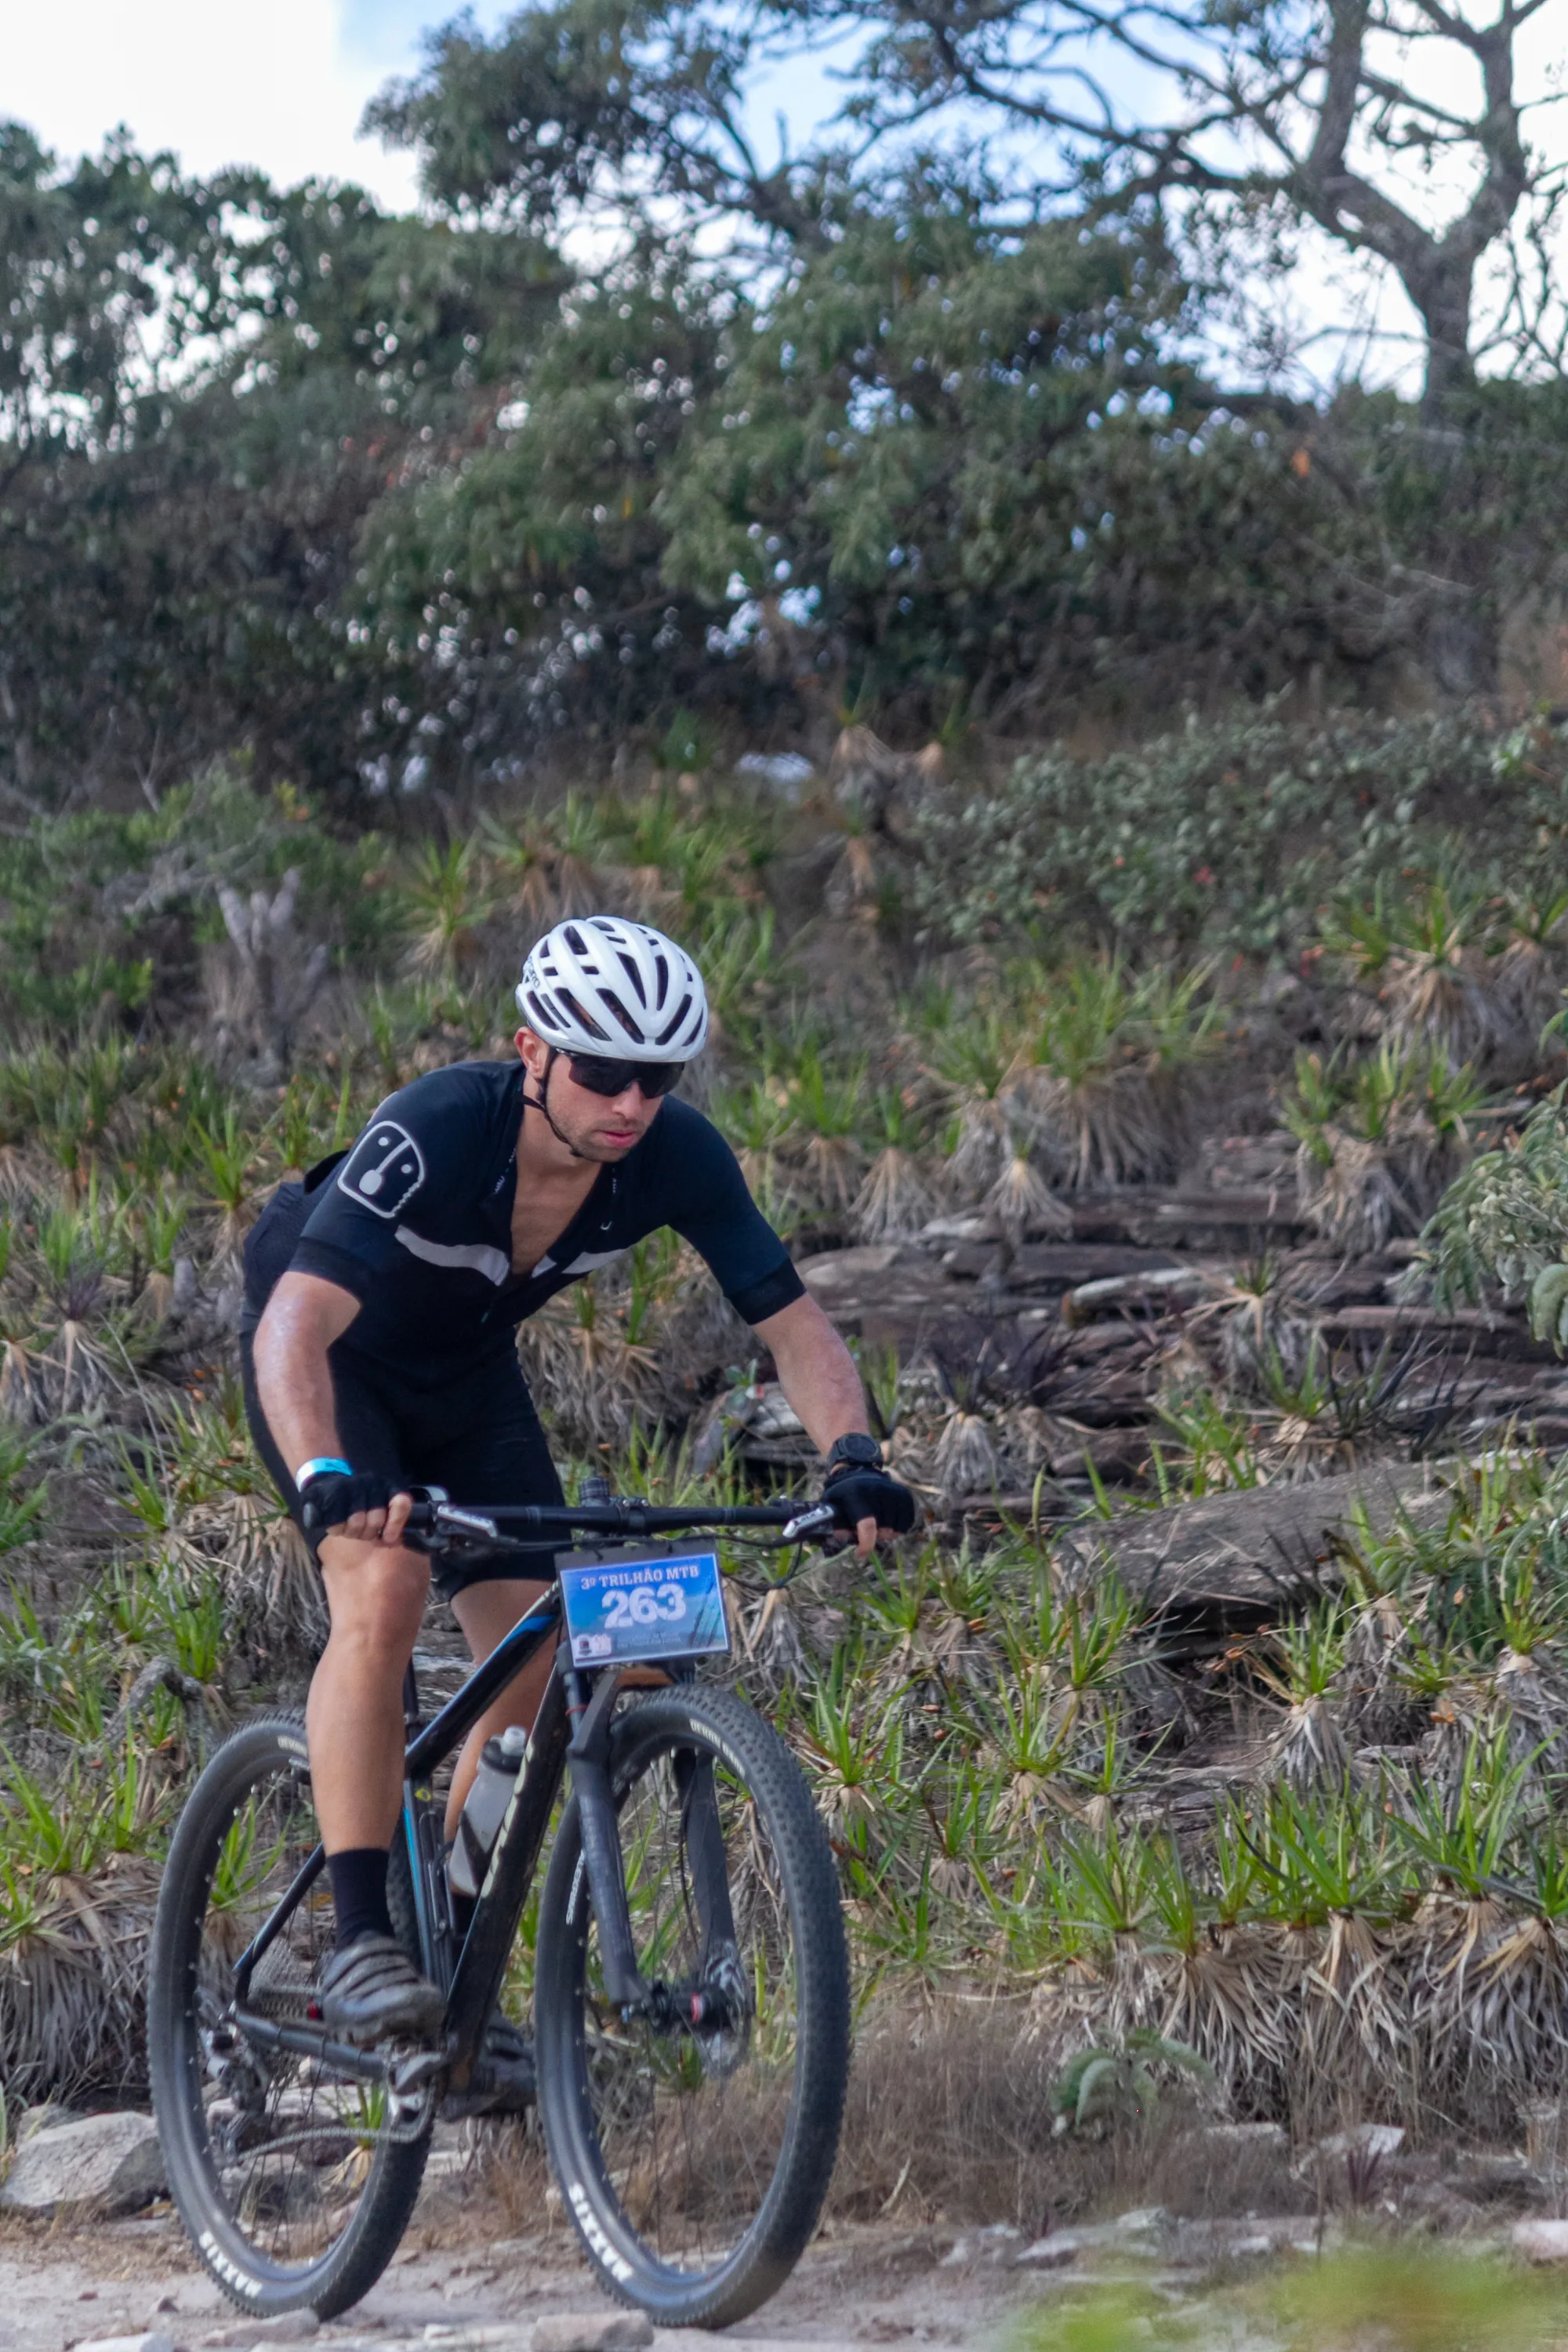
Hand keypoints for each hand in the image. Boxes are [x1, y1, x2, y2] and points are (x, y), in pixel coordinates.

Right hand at [299, 1468, 413, 1548]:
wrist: (330, 1485)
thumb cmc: (361, 1502)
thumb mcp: (381, 1509)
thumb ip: (391, 1524)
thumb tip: (393, 1541)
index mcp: (389, 1486)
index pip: (401, 1503)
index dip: (396, 1524)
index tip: (388, 1538)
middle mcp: (372, 1483)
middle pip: (376, 1520)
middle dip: (369, 1534)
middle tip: (364, 1531)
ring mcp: (351, 1486)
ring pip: (357, 1524)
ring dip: (353, 1533)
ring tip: (351, 1527)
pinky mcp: (333, 1495)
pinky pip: (338, 1525)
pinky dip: (338, 1530)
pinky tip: (339, 1524)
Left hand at [823, 1463, 917, 1554]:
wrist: (859, 1471)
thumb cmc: (844, 1494)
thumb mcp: (832, 1504)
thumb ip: (835, 1522)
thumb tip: (841, 1537)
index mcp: (857, 1493)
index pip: (867, 1525)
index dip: (866, 1544)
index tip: (861, 1554)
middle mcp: (878, 1490)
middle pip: (883, 1530)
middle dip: (874, 1537)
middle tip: (865, 1531)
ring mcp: (894, 1491)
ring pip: (895, 1529)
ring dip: (885, 1533)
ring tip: (876, 1524)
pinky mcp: (904, 1494)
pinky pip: (906, 1523)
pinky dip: (897, 1528)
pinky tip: (887, 1521)